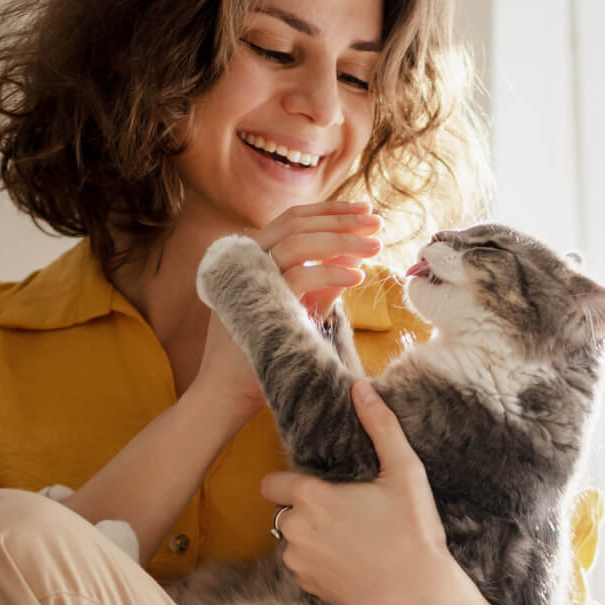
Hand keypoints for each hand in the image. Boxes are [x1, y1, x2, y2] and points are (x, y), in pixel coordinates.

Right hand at [190, 201, 381, 425]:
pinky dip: (332, 273)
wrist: (228, 392)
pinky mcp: (258, 303)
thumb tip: (355, 258)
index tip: (364, 212)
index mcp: (253, 256)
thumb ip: (322, 284)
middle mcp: (246, 260)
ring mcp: (249, 278)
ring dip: (342, 240)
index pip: (293, 219)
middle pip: (296, 223)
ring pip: (298, 242)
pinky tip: (358, 276)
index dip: (330, 211)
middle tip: (377, 222)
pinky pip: (300, 276)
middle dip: (341, 219)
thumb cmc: (262, 352)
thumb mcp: (297, 309)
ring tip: (375, 245)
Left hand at [260, 381, 460, 604]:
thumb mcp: (405, 473)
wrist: (420, 599)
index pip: (271, 482)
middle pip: (284, 510)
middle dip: (307, 507)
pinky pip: (303, 565)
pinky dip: (319, 561)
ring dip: (311, 535)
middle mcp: (295, 531)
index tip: (318, 483)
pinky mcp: (308, 587)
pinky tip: (352, 560)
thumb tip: (361, 388)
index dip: (290, 480)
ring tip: (353, 536)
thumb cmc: (414, 533)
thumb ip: (380, 427)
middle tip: (347, 509)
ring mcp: (299, 564)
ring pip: (292, 539)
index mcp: (311, 499)